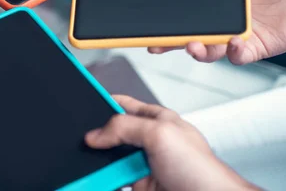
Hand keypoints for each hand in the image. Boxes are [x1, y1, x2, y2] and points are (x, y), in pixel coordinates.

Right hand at [85, 96, 255, 190]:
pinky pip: (113, 182)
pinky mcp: (140, 186)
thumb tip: (96, 134)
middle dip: (97, 140)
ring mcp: (143, 166)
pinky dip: (104, 182)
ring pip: (109, 162)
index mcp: (156, 120)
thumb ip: (125, 127)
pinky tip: (98, 181)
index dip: (104, 102)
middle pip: (112, 136)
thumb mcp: (160, 135)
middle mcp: (149, 142)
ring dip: (98, 165)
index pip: (123, 105)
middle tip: (84, 144)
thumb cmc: (203, 171)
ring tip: (90, 169)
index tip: (83, 102)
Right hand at [150, 0, 285, 63]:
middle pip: (190, 36)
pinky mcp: (252, 49)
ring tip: (192, 46)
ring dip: (198, 51)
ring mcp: (234, 37)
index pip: (185, 14)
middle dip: (170, 44)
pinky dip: (232, 51)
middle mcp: (221, 23)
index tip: (150, 23)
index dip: (166, 20)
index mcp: (215, 4)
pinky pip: (236, 56)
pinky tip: (234, 41)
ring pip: (209, 51)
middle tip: (156, 46)